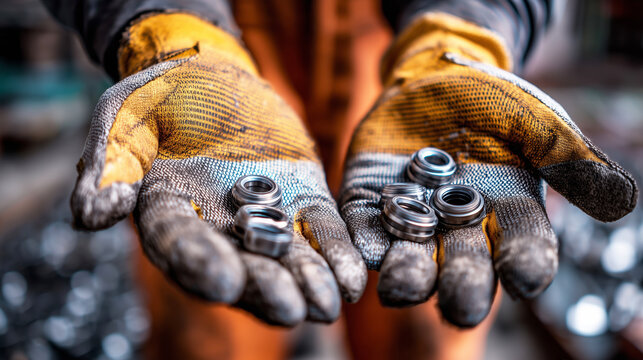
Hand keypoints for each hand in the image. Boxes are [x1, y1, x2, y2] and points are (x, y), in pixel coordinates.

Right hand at [71, 13, 365, 325]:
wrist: (208, 75)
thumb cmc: (157, 98)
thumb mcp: (122, 120)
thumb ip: (110, 165)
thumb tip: (91, 217)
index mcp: (168, 212)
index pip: (180, 243)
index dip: (198, 263)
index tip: (221, 283)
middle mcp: (217, 226)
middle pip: (240, 264)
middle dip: (264, 287)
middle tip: (289, 310)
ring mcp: (263, 214)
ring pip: (285, 256)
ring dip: (308, 281)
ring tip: (327, 304)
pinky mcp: (300, 197)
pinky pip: (320, 229)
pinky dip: (336, 253)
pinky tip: (354, 277)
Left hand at [340, 13, 636, 326]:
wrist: (435, 78)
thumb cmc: (495, 102)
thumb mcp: (534, 121)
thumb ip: (566, 157)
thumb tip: (619, 196)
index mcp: (509, 212)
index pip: (524, 247)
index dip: (526, 264)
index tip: (525, 280)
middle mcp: (461, 226)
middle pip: (465, 266)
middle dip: (463, 286)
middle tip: (461, 310)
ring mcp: (415, 216)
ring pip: (412, 256)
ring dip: (408, 274)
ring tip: (401, 290)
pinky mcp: (372, 201)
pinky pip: (366, 226)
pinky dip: (365, 239)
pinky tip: (364, 252)